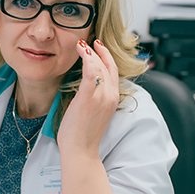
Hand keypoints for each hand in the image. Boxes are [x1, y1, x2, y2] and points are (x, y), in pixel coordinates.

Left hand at [57, 39, 118, 155]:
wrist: (80, 151)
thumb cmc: (82, 136)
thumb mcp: (93, 113)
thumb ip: (92, 99)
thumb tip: (83, 89)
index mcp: (113, 100)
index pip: (114, 74)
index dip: (107, 59)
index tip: (99, 50)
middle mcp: (110, 96)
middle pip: (109, 67)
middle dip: (102, 52)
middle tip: (93, 42)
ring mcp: (101, 96)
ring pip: (100, 67)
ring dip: (91, 53)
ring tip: (82, 44)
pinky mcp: (89, 97)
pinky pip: (92, 72)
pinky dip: (88, 58)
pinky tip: (81, 50)